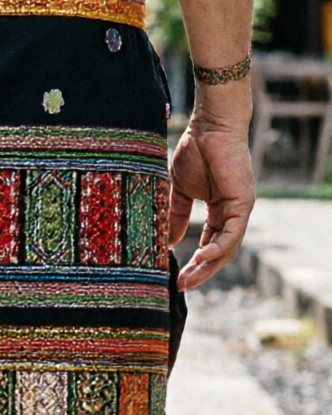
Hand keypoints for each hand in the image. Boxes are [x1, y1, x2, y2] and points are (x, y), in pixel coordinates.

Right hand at [169, 117, 254, 287]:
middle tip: (182, 286)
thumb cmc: (195, 151)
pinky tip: (203, 257)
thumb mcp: (180, 189)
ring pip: (228, 247)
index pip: (209, 243)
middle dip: (202, 271)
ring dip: (209, 265)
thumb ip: (177, 214)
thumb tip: (170, 240)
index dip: (195, 262)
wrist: (209, 128)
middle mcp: (233, 213)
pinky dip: (219, 247)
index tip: (176, 276)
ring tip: (189, 278)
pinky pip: (233, 233)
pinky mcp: (243, 203)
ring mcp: (240, 209)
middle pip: (220, 252)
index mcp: (219, 211)